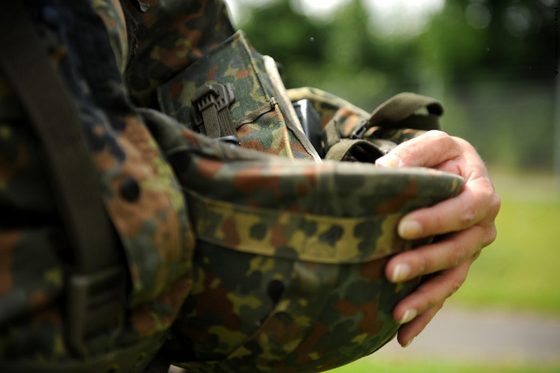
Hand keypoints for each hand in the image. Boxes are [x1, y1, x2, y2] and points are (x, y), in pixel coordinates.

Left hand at [375, 130, 499, 346]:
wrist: (444, 175)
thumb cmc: (438, 159)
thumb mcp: (433, 145)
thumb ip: (414, 153)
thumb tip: (385, 170)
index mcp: (480, 194)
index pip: (466, 209)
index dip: (438, 220)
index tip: (403, 228)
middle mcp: (481, 228)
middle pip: (458, 250)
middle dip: (424, 262)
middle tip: (391, 271)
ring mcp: (468, 252)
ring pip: (452, 279)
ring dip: (425, 297)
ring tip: (396, 313)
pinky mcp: (452, 269)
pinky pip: (442, 295)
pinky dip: (424, 315)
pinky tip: (403, 334)